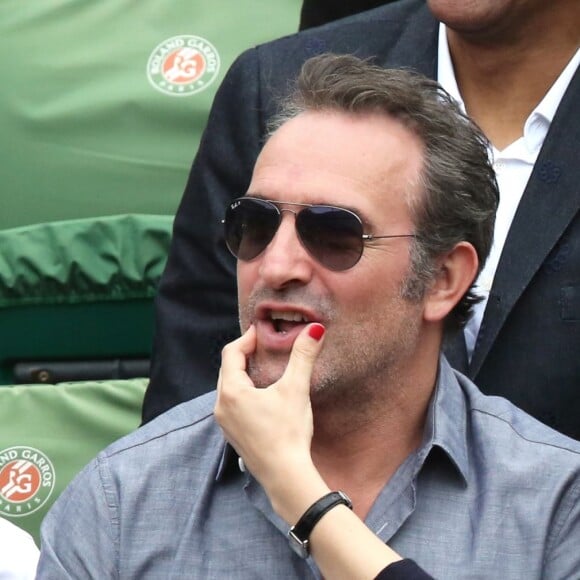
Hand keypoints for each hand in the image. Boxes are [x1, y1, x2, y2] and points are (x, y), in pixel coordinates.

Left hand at [215, 323, 326, 512]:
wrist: (285, 476)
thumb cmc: (288, 432)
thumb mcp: (296, 389)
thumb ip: (303, 356)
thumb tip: (314, 329)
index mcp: (232, 391)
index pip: (232, 353)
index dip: (247, 339)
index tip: (263, 332)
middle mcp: (221, 406)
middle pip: (227, 369)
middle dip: (244, 354)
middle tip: (263, 346)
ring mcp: (225, 423)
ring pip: (229, 387)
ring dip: (242, 373)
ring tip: (262, 367)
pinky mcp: (233, 434)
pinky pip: (232, 403)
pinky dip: (243, 391)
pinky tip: (261, 395)